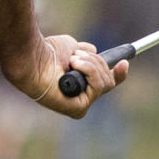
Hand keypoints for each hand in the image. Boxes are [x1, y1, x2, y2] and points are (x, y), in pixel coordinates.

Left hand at [7, 34, 127, 119]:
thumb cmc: (47, 52)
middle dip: (97, 63)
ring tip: (71, 60)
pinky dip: (87, 73)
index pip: (105, 83)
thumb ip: (86, 53)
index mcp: (78, 85)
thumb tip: (94, 51)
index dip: (118, 74)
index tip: (125, 62)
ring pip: (104, 83)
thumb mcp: (73, 49)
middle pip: (108, 82)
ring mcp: (78, 105)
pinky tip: (71, 68)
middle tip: (77, 56)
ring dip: (90, 65)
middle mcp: (79, 98)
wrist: (33, 56)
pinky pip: (97, 88)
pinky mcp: (77, 109)